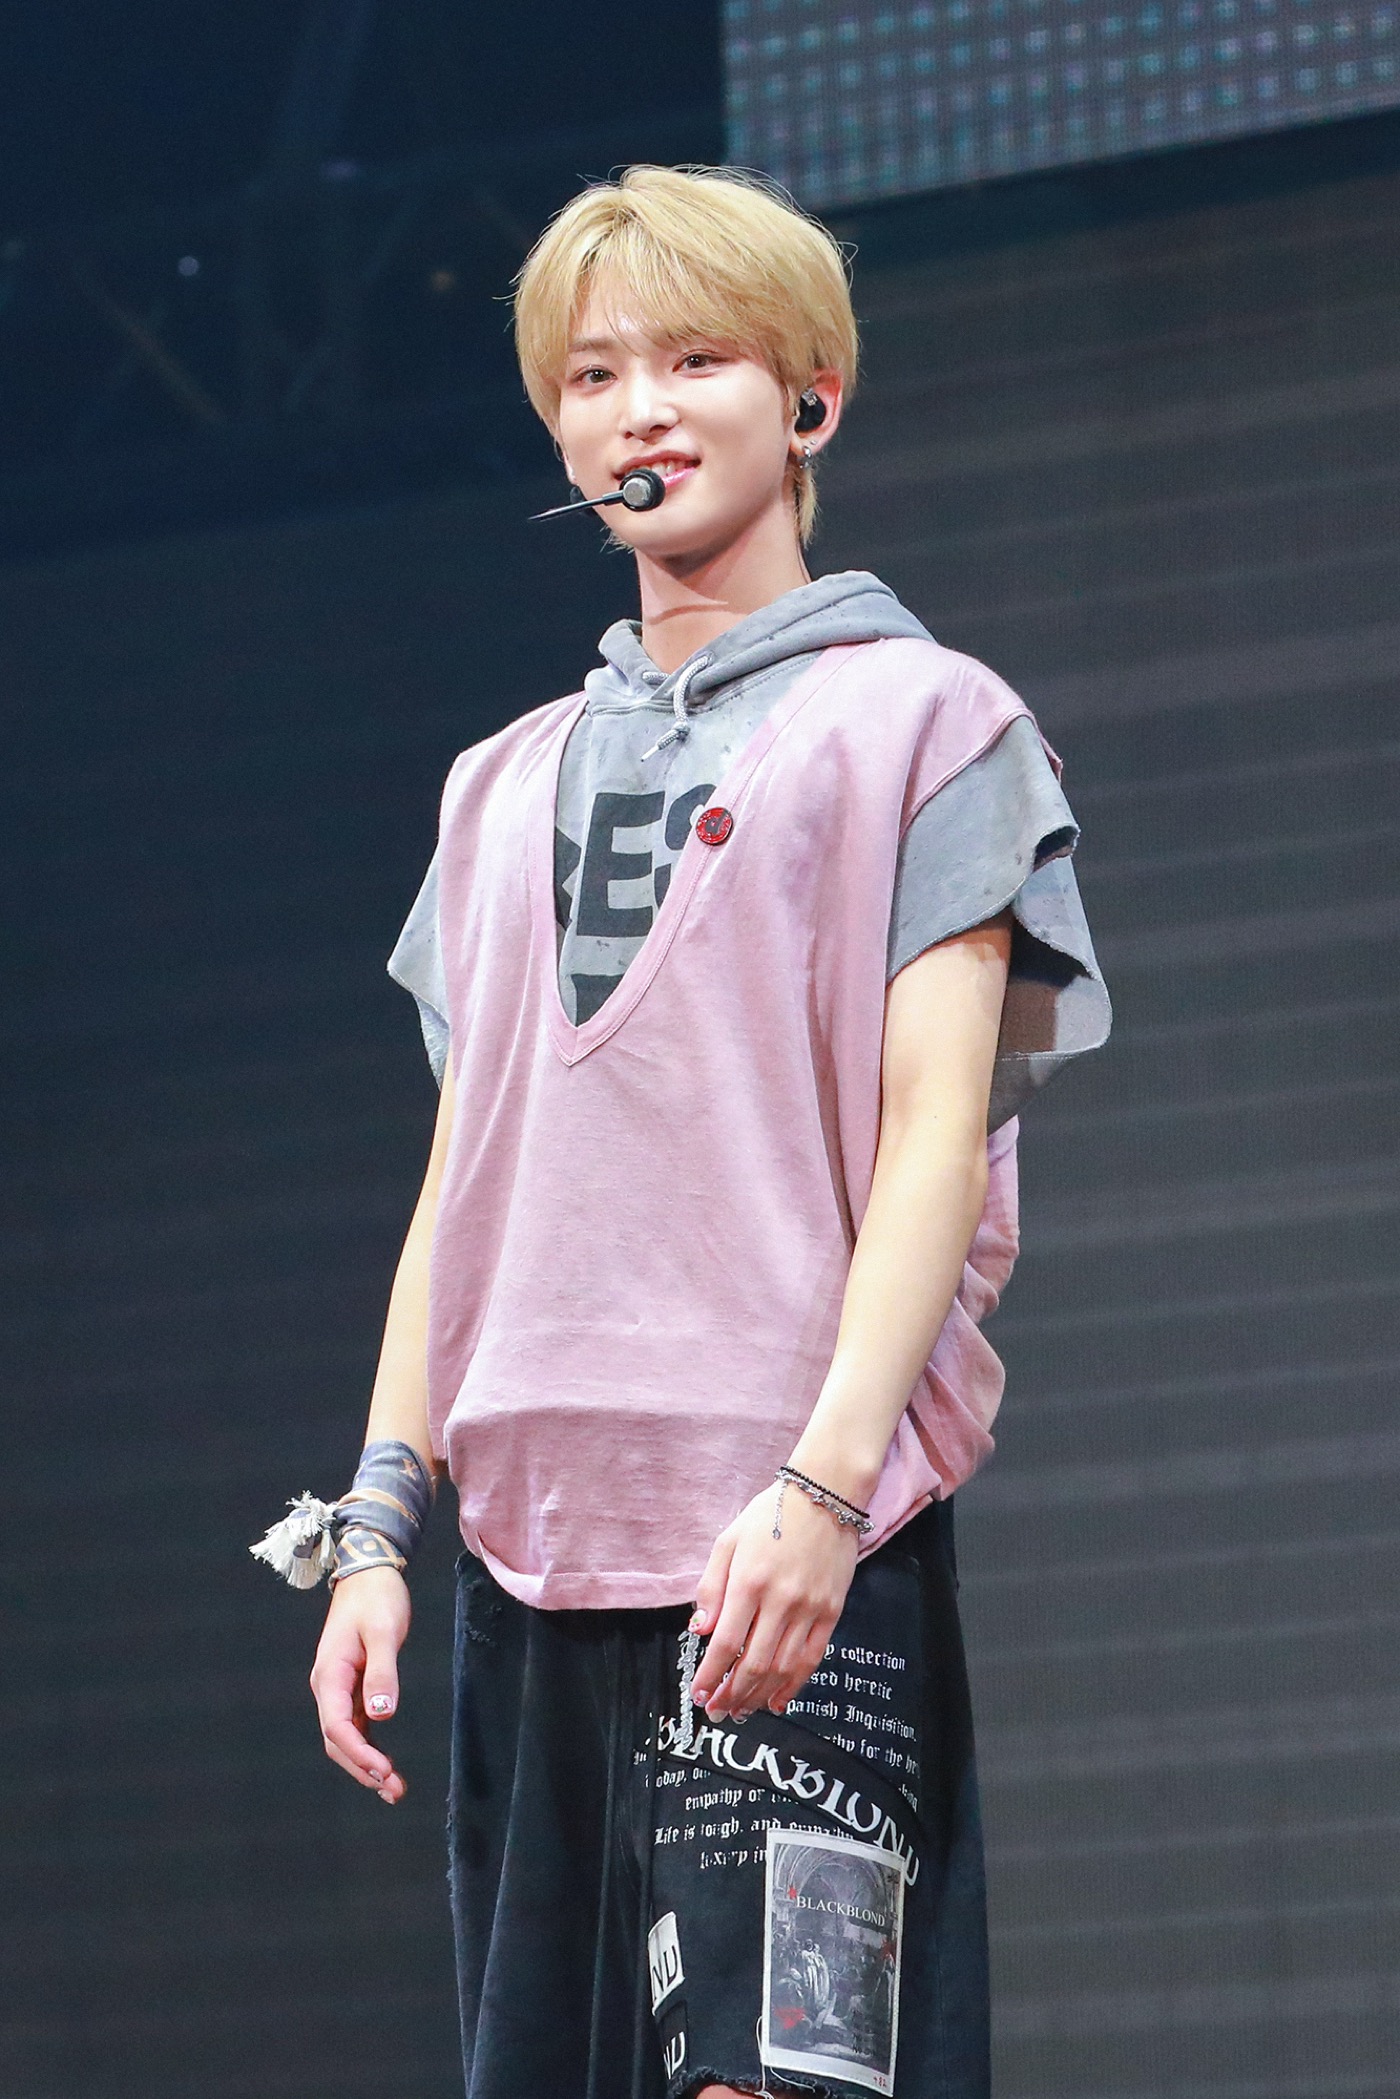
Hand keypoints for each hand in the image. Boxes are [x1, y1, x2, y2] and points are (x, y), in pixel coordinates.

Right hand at [309, 1565, 411, 1802]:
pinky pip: (355, 1725)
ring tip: (393, 1788)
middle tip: (394, 1790)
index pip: (337, 1727)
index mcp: (330, 1674)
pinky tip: (384, 1764)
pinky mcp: (351, 1686)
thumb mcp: (384, 1631)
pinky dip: (368, 1747)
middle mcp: (328, 1686)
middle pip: (338, 1740)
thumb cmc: (377, 1598)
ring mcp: (338, 1688)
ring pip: (345, 1737)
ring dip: (365, 1763)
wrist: (369, 1572)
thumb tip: (382, 1714)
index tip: (384, 1772)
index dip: (359, 1755)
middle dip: (362, 1768)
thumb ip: (383, 1672)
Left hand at [688, 1480, 859, 1721]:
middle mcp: (780, 1601)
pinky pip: (811, 1659)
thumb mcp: (728, 1540)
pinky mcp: (831, 1612)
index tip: (698, 1694)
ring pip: (781, 1668)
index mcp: (749, 1582)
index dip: (710, 1675)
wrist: (825, 1494)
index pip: (725, 1643)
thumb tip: (700, 1630)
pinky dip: (793, 1686)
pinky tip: (777, 1701)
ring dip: (757, 1696)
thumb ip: (711, 1586)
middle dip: (730, 1695)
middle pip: (752, 1663)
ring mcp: (809, 1609)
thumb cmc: (771, 1514)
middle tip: (716, 1711)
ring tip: (740, 1711)